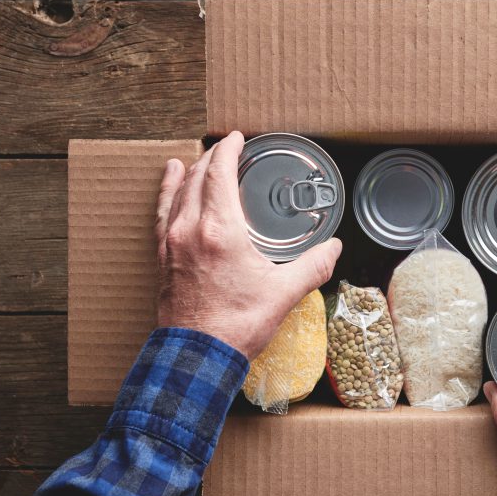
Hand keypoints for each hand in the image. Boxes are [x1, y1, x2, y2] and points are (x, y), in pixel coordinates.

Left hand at [154, 131, 341, 359]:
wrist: (198, 357)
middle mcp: (190, 229)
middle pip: (197, 178)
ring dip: (189, 173)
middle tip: (227, 150)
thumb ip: (312, 266)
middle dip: (212, 158)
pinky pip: (162, 215)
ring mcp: (172, 243)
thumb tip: (334, 249)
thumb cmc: (236, 326)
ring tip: (195, 159)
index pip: (219, 173)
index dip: (228, 150)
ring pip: (176, 193)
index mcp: (220, 230)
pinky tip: (170, 189)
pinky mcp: (162, 259)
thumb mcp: (284, 294)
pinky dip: (168, 195)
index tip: (237, 138)